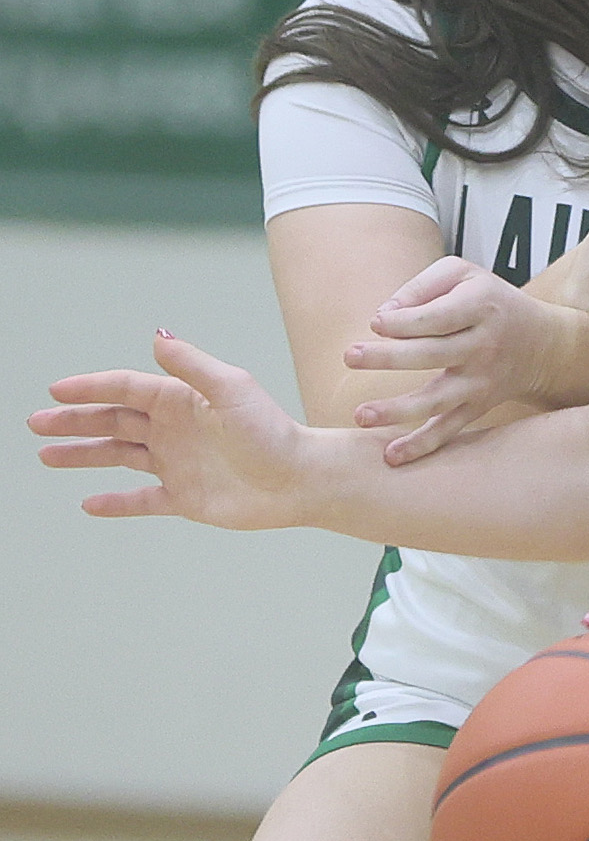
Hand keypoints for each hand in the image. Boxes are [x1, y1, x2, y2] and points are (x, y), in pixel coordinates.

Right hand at [29, 332, 314, 528]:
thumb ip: (191, 365)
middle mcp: (175, 429)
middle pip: (114, 420)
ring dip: (83, 455)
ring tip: (46, 455)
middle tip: (36, 423)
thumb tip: (155, 336)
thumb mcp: (231, 390)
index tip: (55, 390)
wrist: (300, 480)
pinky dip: (117, 504)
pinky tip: (89, 504)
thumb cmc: (272, 431)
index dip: (91, 388)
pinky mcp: (185, 498)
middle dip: (75, 421)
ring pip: (119, 457)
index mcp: (183, 399)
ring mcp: (177, 463)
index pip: (127, 388)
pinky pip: (143, 501)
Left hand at [346, 258, 581, 462]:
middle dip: (389, 357)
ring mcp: (481, 381)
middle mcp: (483, 346)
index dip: (404, 321)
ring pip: (438, 399)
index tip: (376, 323)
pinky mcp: (477, 407)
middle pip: (433, 354)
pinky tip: (392, 456)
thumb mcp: (464, 275)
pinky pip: (449, 429)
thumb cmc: (490, 301)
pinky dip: (423, 445)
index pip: (438, 317)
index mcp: (480, 307)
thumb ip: (422, 286)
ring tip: (362, 415)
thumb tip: (383, 316)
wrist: (543, 344)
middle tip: (349, 356)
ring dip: (399, 410)